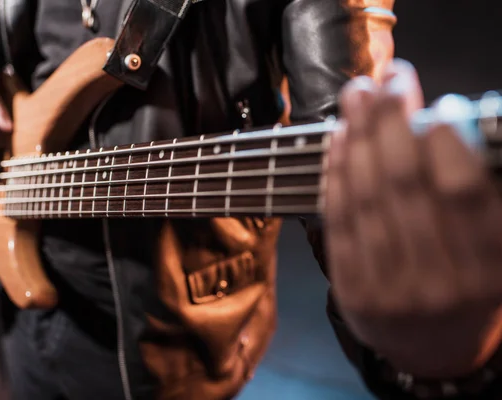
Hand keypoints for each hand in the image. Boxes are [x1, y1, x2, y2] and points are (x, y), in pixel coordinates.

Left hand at [324, 59, 501, 377]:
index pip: (463, 193)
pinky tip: (339, 137)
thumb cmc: (464, 285)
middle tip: (388, 79)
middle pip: (404, 184)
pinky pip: (338, 221)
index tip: (440, 106)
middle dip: (392, 121)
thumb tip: (439, 124)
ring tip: (357, 95)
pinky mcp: (351, 290)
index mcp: (487, 270)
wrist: (429, 346)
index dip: (447, 142)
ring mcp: (390, 289)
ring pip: (366, 197)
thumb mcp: (489, 249)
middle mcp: (439, 281)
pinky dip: (336, 173)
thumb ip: (474, 195)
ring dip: (359, 136)